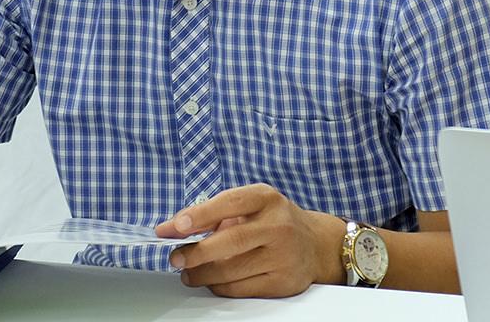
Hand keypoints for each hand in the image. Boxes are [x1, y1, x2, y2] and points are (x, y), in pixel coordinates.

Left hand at [154, 184, 344, 297]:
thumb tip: (175, 229)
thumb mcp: (251, 206)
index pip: (229, 203)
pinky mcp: (283, 282)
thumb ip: (215, 214)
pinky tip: (210, 280)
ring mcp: (283, 256)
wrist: (315, 244)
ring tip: (188, 272)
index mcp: (267, 199)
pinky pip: (240, 289)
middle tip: (175, 258)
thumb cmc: (273, 222)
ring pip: (231, 270)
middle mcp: (278, 226)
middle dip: (195, 252)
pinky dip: (218, 286)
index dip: (199, 215)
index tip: (175, 226)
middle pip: (230, 242)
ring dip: (202, 274)